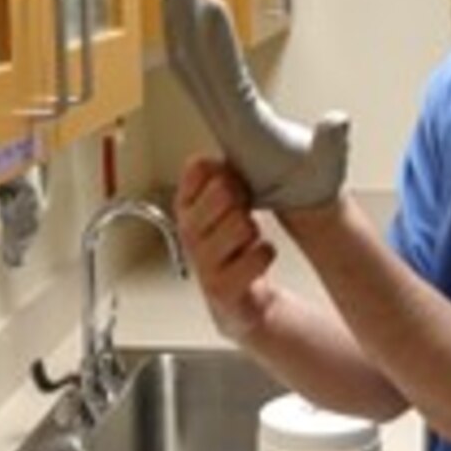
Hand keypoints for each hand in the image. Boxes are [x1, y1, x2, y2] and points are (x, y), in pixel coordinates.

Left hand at [161, 0, 348, 208]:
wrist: (295, 203)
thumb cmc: (311, 184)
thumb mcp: (328, 170)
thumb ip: (332, 147)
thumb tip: (337, 120)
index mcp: (247, 130)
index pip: (226, 80)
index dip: (217, 44)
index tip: (213, 6)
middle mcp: (224, 117)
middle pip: (195, 63)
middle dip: (184, 18)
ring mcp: (218, 111)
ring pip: (188, 62)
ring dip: (177, 21)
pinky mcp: (221, 105)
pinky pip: (195, 68)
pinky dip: (187, 36)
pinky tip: (187, 11)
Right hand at [173, 156, 277, 343]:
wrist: (241, 299)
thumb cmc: (234, 244)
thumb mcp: (223, 205)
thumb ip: (220, 175)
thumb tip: (222, 152)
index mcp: (185, 205)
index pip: (199, 168)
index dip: (225, 171)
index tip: (233, 183)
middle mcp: (188, 232)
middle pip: (223, 191)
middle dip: (242, 200)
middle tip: (243, 214)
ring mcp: (202, 262)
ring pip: (242, 224)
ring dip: (254, 232)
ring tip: (246, 242)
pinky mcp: (220, 288)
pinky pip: (258, 255)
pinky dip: (264, 255)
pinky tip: (254, 260)